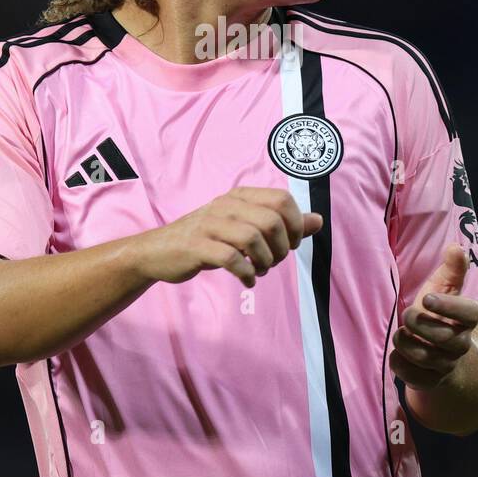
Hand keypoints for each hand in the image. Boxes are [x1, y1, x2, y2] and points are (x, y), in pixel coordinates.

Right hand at [135, 186, 323, 288]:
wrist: (158, 251)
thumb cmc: (208, 239)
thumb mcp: (244, 227)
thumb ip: (282, 224)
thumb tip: (319, 220)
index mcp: (240, 196)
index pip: (283, 200)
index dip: (295, 225)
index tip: (290, 245)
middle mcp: (226, 205)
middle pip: (272, 220)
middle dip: (281, 248)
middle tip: (274, 262)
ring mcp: (210, 224)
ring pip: (253, 237)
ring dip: (265, 261)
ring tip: (261, 271)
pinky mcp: (197, 246)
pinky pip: (231, 258)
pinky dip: (246, 273)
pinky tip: (247, 280)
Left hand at [390, 243, 477, 390]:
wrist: (442, 353)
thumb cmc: (439, 314)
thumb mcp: (444, 290)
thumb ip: (452, 270)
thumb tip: (455, 247)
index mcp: (467, 319)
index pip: (469, 313)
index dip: (450, 306)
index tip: (427, 298)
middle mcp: (461, 344)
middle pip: (446, 338)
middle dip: (420, 324)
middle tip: (407, 314)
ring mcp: (447, 365)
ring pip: (428, 358)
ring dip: (407, 344)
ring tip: (399, 333)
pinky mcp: (431, 381)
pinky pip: (415, 377)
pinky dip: (400, 365)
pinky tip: (395, 353)